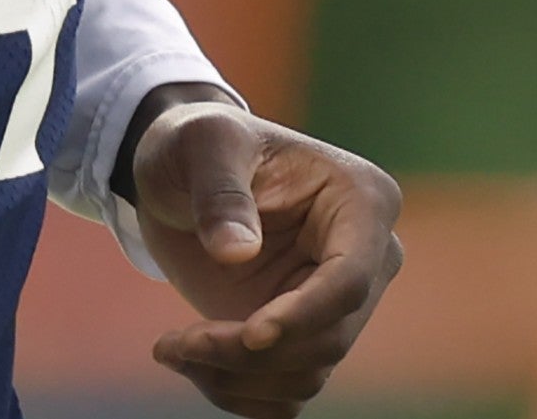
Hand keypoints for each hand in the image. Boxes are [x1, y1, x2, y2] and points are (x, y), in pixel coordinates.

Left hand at [124, 92, 403, 413]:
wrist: (182, 174)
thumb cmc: (200, 143)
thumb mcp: (202, 143)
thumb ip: (219, 191)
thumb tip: (237, 251)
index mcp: (362, 202)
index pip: (348, 279)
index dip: (304, 315)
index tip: (249, 335)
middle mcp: (365, 261)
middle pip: (328, 337)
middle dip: (249, 352)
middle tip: (176, 344)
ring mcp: (335, 305)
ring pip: (306, 374)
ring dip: (234, 377)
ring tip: (171, 348)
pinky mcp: (302, 337)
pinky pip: (286, 391)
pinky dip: (236, 391)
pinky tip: (189, 361)